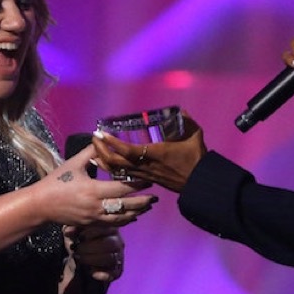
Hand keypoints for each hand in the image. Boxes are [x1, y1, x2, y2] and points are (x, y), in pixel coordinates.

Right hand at [43, 143, 157, 226]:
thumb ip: (90, 153)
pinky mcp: (90, 224)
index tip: (149, 179)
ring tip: (147, 207)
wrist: (41, 205)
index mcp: (93, 189)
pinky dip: (124, 220)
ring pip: (121, 218)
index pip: (122, 188)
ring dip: (136, 213)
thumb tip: (102, 140)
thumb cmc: (56, 182)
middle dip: (143, 202)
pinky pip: (112, 224)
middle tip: (155, 197)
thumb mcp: (73, 164)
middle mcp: (96, 206)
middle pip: (126, 206)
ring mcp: (94, 217)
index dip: (138, 184)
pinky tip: (132, 217)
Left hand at [64, 224, 124, 281]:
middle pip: (110, 244)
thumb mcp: (75, 231)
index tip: (79, 237)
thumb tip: (68, 232)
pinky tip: (91, 272)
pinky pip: (113, 274)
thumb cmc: (80, 241)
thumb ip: (73, 228)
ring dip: (92, 259)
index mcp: (110, 228)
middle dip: (89, 247)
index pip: (106, 228)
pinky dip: (102, 274)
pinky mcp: (116, 271)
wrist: (81, 258)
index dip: (91, 233)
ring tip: (79, 258)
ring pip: (110, 258)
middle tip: (76, 249)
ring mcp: (118, 256)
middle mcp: (118, 241)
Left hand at [91, 113, 206, 192]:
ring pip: (116, 171)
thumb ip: (187, 121)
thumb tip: (182, 111)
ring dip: (103, 160)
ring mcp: (143, 174)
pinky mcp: (144, 179)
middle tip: (95, 138)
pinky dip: (111, 168)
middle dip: (101, 150)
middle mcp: (145, 166)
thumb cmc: (196, 159)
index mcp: (155, 154)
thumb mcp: (194, 136)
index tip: (101, 133)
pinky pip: (122, 175)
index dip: (112, 143)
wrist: (198, 183)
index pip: (128, 150)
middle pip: (115, 163)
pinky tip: (105, 162)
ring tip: (95, 148)